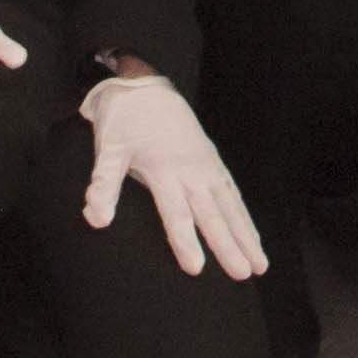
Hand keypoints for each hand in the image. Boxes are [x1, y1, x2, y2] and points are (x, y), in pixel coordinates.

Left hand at [81, 73, 267, 278]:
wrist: (142, 84)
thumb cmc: (123, 119)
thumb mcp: (107, 148)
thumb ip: (103, 184)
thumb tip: (96, 218)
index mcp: (164, 168)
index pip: (176, 212)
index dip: (185, 241)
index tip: (197, 269)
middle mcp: (191, 169)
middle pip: (212, 214)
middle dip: (228, 246)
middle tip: (243, 273)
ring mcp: (205, 164)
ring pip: (230, 206)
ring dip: (246, 235)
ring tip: (261, 264)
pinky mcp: (212, 160)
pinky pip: (233, 193)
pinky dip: (244, 216)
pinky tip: (254, 235)